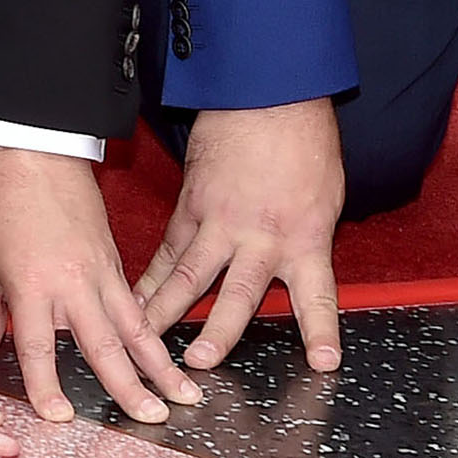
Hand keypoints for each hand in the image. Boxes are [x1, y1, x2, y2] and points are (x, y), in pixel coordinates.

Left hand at [0, 146, 196, 424]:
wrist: (34, 148)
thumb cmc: (1, 202)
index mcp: (32, 283)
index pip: (40, 347)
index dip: (47, 386)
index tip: (58, 419)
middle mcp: (73, 282)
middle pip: (106, 344)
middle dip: (130, 387)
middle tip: (152, 420)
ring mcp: (101, 272)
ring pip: (136, 327)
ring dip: (160, 365)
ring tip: (185, 396)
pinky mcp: (115, 262)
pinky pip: (138, 305)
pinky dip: (155, 334)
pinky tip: (170, 358)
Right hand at [136, 99, 343, 372]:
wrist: (270, 93)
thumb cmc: (305, 144)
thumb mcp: (326, 198)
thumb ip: (308, 242)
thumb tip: (299, 276)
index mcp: (305, 237)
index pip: (317, 294)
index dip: (321, 331)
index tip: (322, 363)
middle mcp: (261, 236)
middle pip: (239, 293)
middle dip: (219, 332)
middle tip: (200, 363)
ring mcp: (221, 222)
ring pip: (191, 274)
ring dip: (167, 312)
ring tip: (145, 342)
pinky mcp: (192, 206)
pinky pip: (170, 249)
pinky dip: (150, 278)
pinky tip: (132, 302)